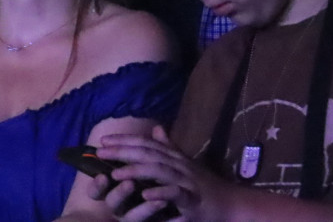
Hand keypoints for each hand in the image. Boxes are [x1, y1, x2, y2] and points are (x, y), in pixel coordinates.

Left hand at [95, 125, 231, 220]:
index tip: (103, 140)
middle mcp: (178, 165)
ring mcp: (186, 181)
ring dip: (136, 171)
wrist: (233, 204)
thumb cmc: (205, 185)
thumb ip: (169, 147)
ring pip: (159, 170)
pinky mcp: (193, 199)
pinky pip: (176, 194)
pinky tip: (145, 194)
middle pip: (147, 153)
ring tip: (114, 174)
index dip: (124, 140)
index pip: (146, 143)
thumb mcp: (185, 164)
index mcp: (174, 157)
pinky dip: (161, 192)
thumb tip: (157, 127)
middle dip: (122, 150)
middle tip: (100, 150)